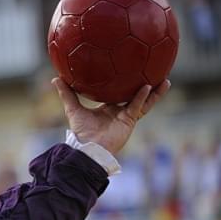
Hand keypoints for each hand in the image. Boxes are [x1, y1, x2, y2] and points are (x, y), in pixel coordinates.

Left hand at [52, 78, 170, 154]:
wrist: (88, 147)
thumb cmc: (81, 131)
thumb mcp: (73, 108)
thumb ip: (66, 93)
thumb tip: (56, 78)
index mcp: (108, 108)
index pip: (118, 94)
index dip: (124, 84)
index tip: (129, 72)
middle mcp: (119, 111)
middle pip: (135, 96)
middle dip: (145, 86)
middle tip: (153, 72)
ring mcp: (126, 116)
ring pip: (144, 101)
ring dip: (154, 92)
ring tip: (164, 80)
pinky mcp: (129, 121)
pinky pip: (138, 106)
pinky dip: (143, 97)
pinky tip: (148, 86)